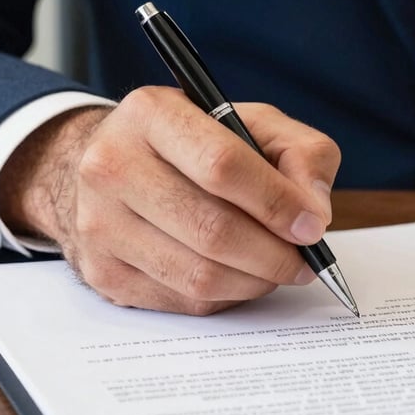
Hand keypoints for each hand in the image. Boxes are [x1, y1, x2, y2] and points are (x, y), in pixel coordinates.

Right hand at [0, 87, 339, 313]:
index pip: (222, 166)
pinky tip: (237, 275)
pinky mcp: (102, 271)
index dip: (277, 203)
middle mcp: (112, 165)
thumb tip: (314, 213)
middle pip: (211, 230)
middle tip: (304, 260)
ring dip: (255, 281)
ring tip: (276, 268)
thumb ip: (302, 153)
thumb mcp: (254, 123)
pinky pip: (183, 301)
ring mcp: (100, 223)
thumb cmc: (194, 144)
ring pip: (199, 276)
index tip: (312, 226)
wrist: (112, 166)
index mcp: (152, 114)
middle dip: (274, 254)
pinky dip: (225, 296)